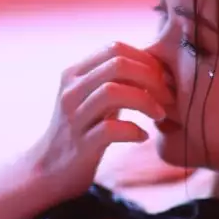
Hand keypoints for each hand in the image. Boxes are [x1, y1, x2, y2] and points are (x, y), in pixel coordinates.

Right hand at [27, 42, 172, 201]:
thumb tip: (156, 64)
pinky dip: (133, 130)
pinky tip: (143, 136)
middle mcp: (71, 91)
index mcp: (75, 74)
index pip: (115, 49)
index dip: (146, 60)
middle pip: (117, 64)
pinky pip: (110, 130)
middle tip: (168, 96)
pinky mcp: (80, 145)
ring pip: (112, 92)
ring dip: (145, 101)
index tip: (164, 79)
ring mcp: (74, 118)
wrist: (50, 169)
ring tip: (159, 115)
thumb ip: (116, 79)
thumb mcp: (94, 97)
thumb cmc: (83, 130)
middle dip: (151, 78)